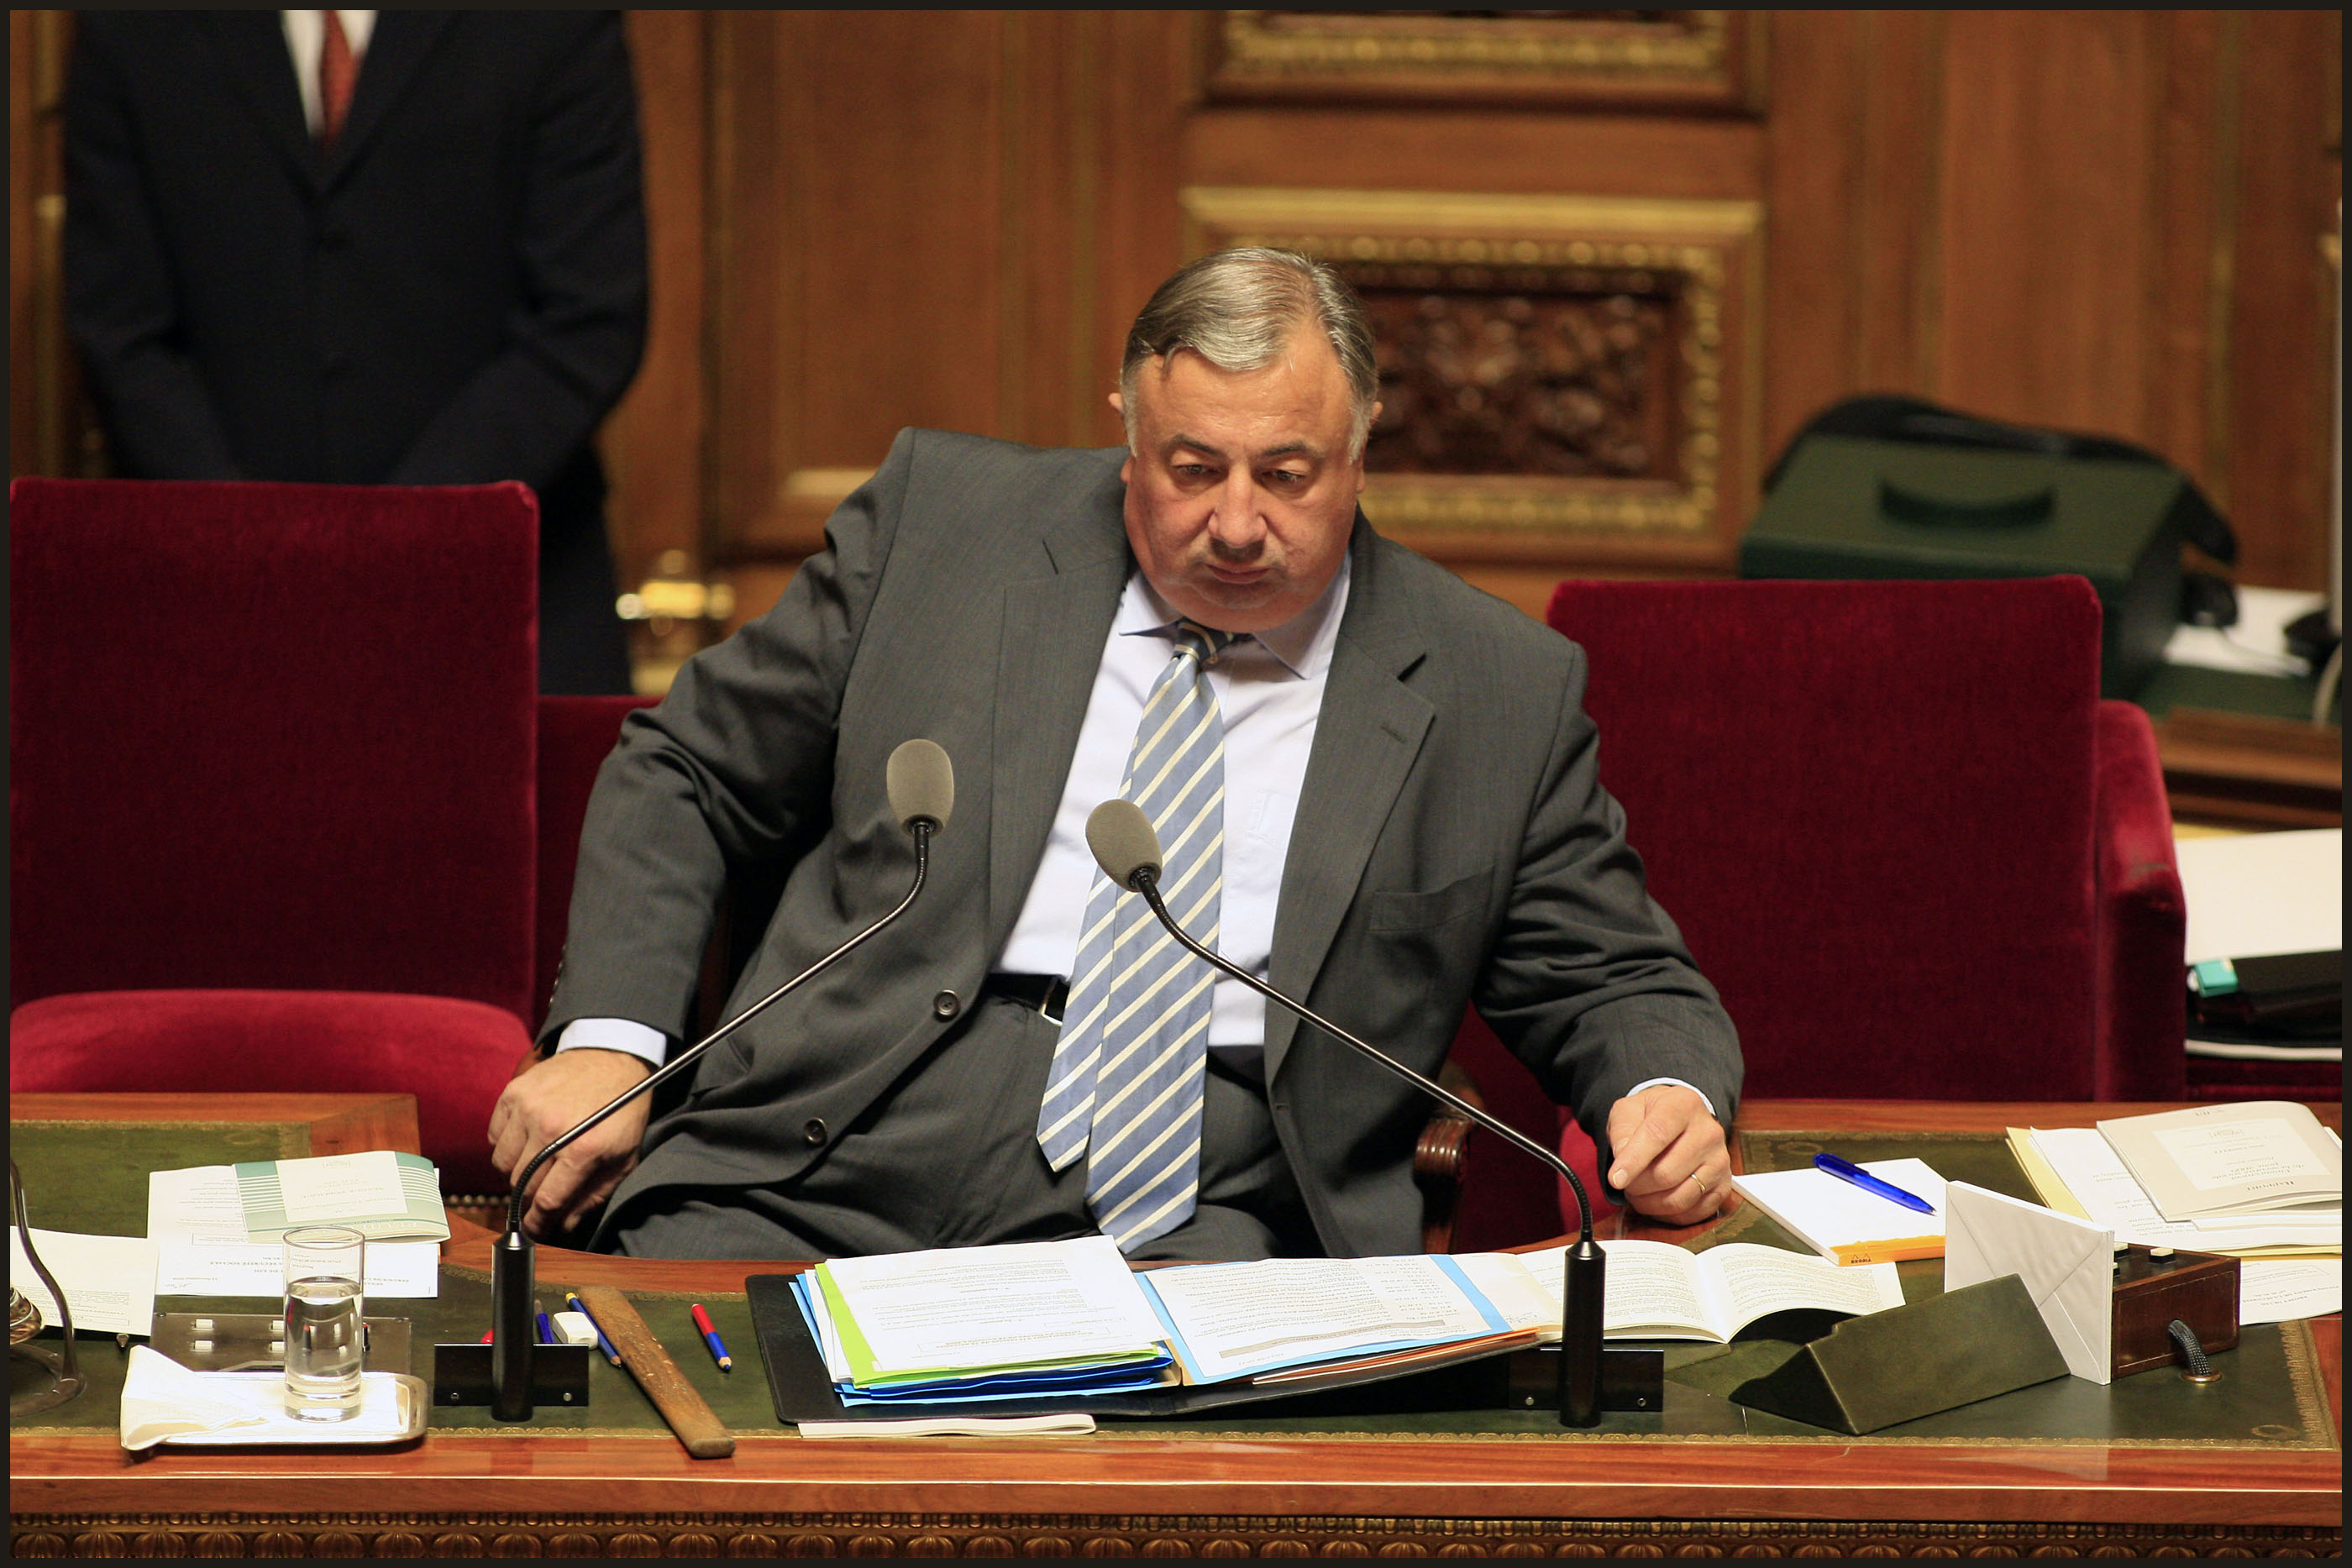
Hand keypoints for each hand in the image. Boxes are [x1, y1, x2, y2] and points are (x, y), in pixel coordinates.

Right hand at [488, 1048, 653, 1240]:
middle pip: (521, 1185)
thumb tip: (563, 1224)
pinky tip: (527, 1138)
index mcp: (582, 1149)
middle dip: (529, 1196)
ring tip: (536, 1161)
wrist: (612, 1055)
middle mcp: (550, 1129)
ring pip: (502, 1163)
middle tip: (540, 1192)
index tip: (534, 1229)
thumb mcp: (624, 1156)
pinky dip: (506, 1144)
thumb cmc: (622, 1110)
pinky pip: (494, 1136)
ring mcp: (528, 1109)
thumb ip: (594, 1195)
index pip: (546, 1201)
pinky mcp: (513, 1093)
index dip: (538, 1223)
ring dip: (515, 1170)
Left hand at [1604, 1084, 1728, 1225]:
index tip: (1615, 1179)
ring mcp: (1719, 1160)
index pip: (1657, 1135)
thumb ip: (1621, 1132)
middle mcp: (1708, 1132)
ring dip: (1651, 1204)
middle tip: (1625, 1183)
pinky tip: (1656, 1202)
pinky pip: (1694, 1212)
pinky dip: (1669, 1215)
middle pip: (1666, 1174)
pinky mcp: (1723, 1185)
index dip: (1633, 1161)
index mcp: (1684, 1105)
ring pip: (1680, 1198)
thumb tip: (1623, 1163)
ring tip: (1638, 1193)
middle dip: (1637, 1186)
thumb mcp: (1629, 1110)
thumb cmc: (1652, 1115)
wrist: (1681, 1118)